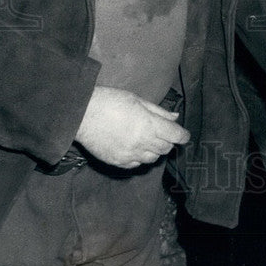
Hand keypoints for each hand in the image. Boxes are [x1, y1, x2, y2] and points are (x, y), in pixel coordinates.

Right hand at [75, 85, 189, 168]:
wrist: (82, 114)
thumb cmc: (110, 101)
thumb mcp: (138, 100)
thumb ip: (158, 111)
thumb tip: (175, 117)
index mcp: (149, 125)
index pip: (175, 135)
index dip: (183, 135)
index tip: (184, 135)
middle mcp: (142, 142)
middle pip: (166, 148)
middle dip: (168, 141)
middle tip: (164, 134)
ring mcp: (129, 154)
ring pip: (152, 158)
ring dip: (155, 150)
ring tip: (148, 140)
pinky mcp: (117, 162)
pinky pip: (136, 165)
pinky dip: (139, 158)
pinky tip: (134, 148)